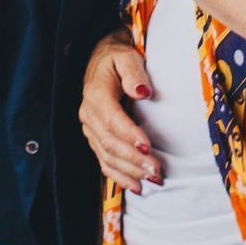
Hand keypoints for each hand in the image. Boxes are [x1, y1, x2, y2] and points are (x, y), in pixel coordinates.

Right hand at [81, 34, 160, 190]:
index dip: (129, 136)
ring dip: (129, 171)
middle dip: (133, 159)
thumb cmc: (118, 58)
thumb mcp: (127, 57)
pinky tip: (136, 187)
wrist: (100, 62)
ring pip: (106, 156)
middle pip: (109, 143)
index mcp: (96, 94)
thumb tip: (143, 91)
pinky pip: (104, 162)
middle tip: (157, 171)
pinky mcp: (95, 139)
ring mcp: (90, 129)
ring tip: (152, 180)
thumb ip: (134, 72)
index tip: (149, 148)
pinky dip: (119, 177)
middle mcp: (89, 114)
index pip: (112, 120)